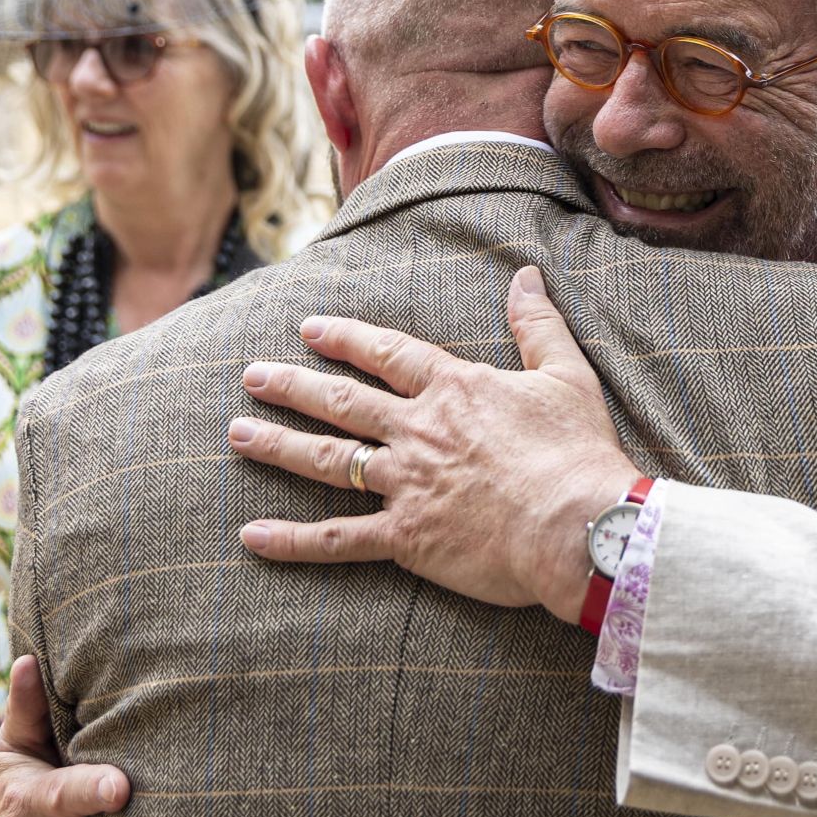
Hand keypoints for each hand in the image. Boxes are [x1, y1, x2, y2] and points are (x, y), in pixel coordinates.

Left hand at [231, 264, 640, 621]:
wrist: (580, 525)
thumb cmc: (579, 452)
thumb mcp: (565, 375)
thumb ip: (537, 325)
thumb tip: (525, 275)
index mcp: (454, 389)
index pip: (387, 354)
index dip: (346, 339)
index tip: (309, 328)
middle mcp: (418, 430)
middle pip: (342, 402)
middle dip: (292, 387)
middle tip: (251, 376)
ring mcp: (406, 484)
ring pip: (328, 460)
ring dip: (278, 445)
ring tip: (237, 433)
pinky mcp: (406, 538)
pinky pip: (337, 538)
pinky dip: (292, 540)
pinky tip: (251, 536)